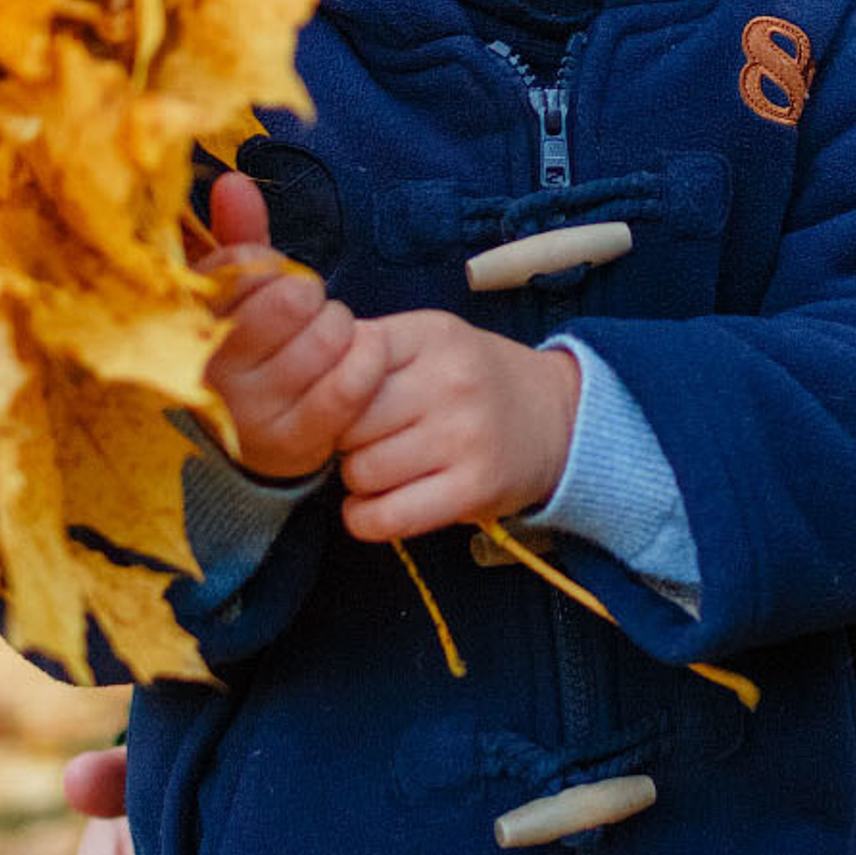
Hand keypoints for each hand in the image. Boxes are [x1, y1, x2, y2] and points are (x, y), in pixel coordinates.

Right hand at [197, 171, 376, 479]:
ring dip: (342, 327)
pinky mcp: (293, 443)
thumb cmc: (249, 346)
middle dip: (310, 294)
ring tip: (327, 338)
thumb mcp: (235, 293)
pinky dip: (368, 359)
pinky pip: (350, 383)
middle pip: (292, 300)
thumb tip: (232, 181)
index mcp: (186, 327)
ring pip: (327, 338)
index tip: (268, 283)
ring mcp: (250, 414)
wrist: (255, 432)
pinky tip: (360, 357)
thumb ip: (237, 238)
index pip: (243, 266)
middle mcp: (210, 374)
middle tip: (305, 311)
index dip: (270, 267)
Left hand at [334, 313, 580, 541]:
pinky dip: (365, 519)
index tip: (338, 401)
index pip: (345, 363)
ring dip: (356, 478)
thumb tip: (300, 371)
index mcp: (433, 335)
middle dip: (340, 437)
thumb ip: (370, 347)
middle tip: (361, 439)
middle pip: (347, 421)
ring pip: (361, 471)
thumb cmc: (474, 379)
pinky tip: (373, 506)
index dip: (328, 390)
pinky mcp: (473, 490)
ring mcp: (465, 436)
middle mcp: (452, 381)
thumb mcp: (432, 340)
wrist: (555, 418)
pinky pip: (387, 517)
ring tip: (378, 467)